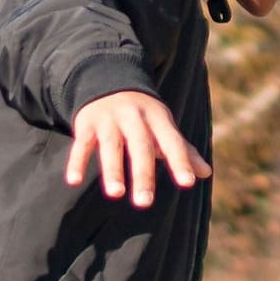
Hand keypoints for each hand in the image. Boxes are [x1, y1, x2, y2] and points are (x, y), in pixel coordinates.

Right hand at [65, 89, 208, 208]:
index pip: (172, 142)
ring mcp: (109, 119)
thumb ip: (182, 150)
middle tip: (144, 203)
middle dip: (142, 174)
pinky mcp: (86, 123)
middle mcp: (134, 117)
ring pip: (111, 146)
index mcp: (157, 119)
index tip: (187, 184)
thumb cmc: (142, 113)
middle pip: (140, 147)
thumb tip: (206, 174)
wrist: (108, 77)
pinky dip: (76, 162)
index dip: (180, 162)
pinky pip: (81, 144)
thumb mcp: (163, 125)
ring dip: (112, 170)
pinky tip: (73, 181)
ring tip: (116, 194)